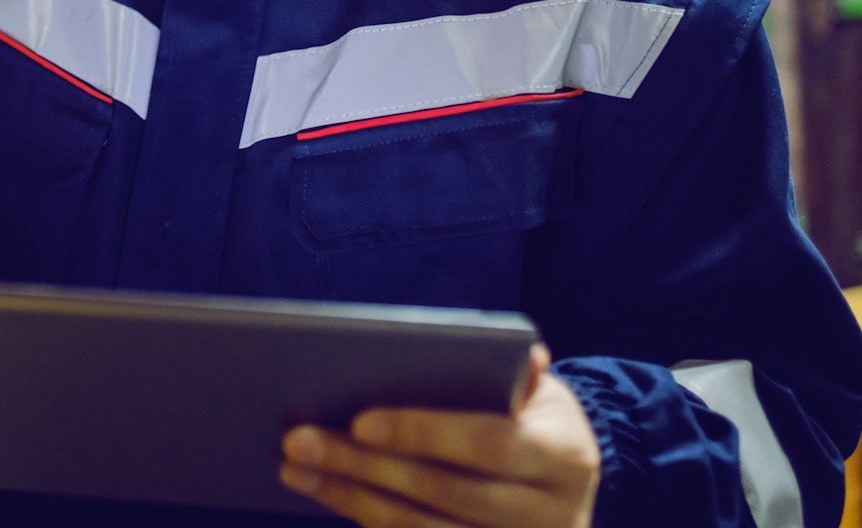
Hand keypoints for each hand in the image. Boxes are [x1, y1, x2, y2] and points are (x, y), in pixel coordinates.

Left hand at [278, 344, 599, 526]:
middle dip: (364, 466)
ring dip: (350, 498)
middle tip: (297, 440)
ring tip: (295, 467)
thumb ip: (515, 374)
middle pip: (442, 493)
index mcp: (565, 456)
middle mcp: (551, 515)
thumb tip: (510, 350)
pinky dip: (368, 521)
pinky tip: (328, 494)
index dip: (423, 433)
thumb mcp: (540, 395)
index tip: (359, 421)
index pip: (488, 444)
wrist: (566, 495)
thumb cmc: (535, 423)